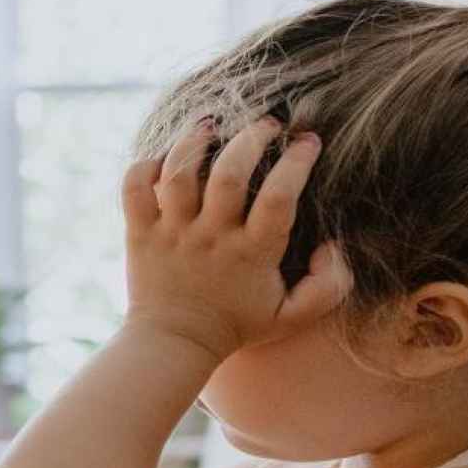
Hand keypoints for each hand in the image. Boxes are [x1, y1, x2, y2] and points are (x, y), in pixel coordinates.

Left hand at [119, 116, 351, 359]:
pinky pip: (135, 186)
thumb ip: (329, 286)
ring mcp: (172, 233)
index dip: (297, 162)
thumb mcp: (292, 316)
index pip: (279, 197)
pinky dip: (147, 163)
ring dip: (196, 141)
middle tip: (267, 124)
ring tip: (212, 127)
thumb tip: (333, 246)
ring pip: (179, 173)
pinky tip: (168, 156)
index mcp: (252, 254)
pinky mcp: (141, 232)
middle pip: (229, 174)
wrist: (175, 343)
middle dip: (251, 138)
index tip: (308, 142)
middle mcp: (211, 238)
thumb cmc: (237, 324)